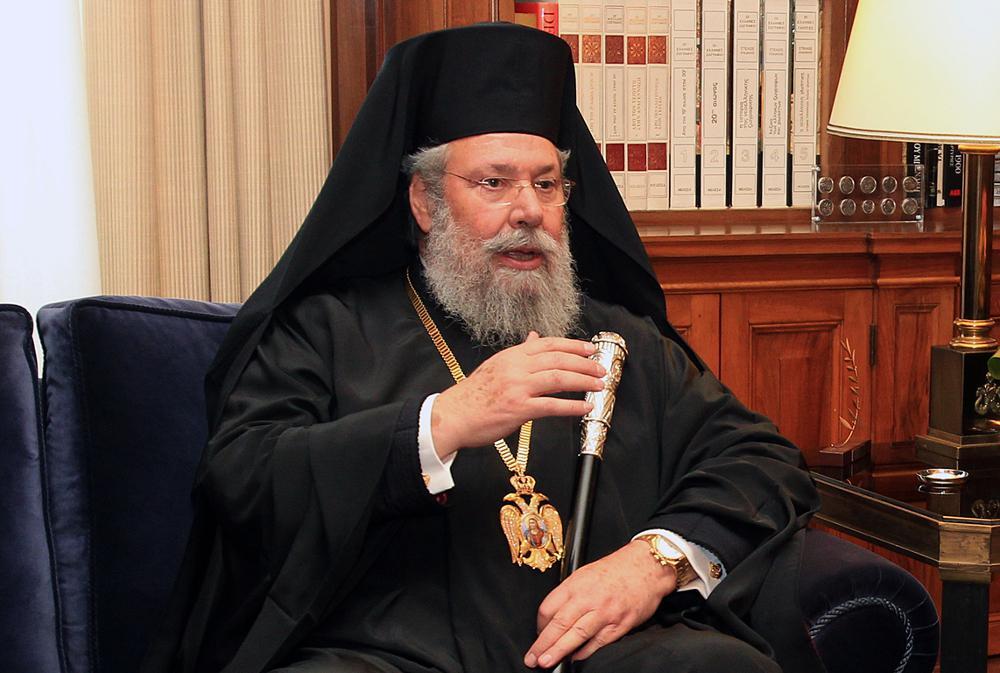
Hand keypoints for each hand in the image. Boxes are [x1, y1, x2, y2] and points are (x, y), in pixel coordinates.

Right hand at [430, 332, 605, 459]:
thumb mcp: (496, 366)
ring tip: (598, 385)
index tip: (590, 349)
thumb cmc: (474, 394)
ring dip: (583, 381)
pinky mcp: (519, 408)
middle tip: (600, 368)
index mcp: (512, 356)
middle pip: (558, 359)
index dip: (573, 345)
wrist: (454, 415)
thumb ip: (519, 353)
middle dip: (584, 364)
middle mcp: (516, 368)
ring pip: (559, 378)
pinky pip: (552, 405)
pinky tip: (585, 407)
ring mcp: (518, 387)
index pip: (548, 344)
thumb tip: (534, 337)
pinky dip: (572, 406)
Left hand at [524, 540, 675, 667]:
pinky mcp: (620, 624)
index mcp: (576, 584)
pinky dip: (584, 652)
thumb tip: (554, 616)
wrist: (647, 566)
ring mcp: (605, 612)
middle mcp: (588, 598)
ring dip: (559, 651)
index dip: (540, 625)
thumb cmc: (616, 569)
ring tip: (547, 662)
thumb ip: (570, 593)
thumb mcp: (585, 573)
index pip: (548, 607)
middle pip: (559, 624)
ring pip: (577, 635)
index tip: (537, 635)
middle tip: (532, 658)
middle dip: (543, 644)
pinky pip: (598, 642)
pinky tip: (575, 658)